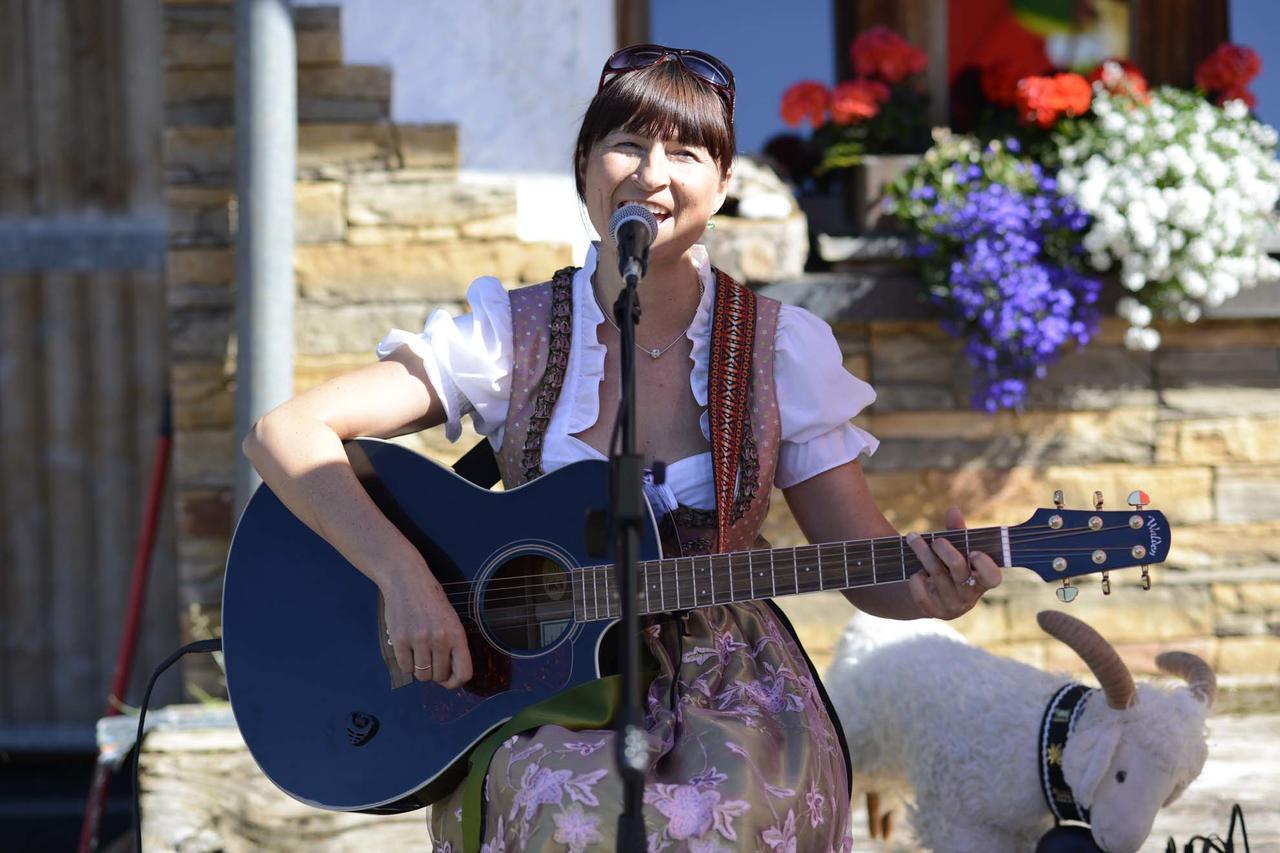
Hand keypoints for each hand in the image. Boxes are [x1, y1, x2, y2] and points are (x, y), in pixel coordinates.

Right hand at [380, 564, 472, 688]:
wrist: (407, 581)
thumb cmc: (431, 600)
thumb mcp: (451, 619)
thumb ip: (453, 645)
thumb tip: (450, 674)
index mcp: (457, 634)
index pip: (464, 673)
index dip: (456, 682)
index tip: (449, 680)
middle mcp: (439, 639)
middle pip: (439, 676)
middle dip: (436, 674)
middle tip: (431, 660)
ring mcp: (418, 640)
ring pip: (421, 675)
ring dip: (420, 669)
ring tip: (419, 653)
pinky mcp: (399, 640)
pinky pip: (405, 668)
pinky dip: (406, 663)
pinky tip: (408, 649)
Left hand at [905, 506, 1002, 619]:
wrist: (930, 594)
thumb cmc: (949, 565)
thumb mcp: (956, 549)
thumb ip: (957, 531)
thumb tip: (953, 510)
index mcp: (982, 580)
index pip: (993, 578)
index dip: (985, 565)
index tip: (973, 551)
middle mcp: (970, 595)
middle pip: (958, 569)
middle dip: (944, 549)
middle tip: (935, 539)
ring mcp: (952, 605)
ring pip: (937, 576)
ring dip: (923, 553)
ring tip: (912, 538)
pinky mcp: (933, 611)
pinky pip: (923, 597)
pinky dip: (916, 582)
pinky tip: (915, 572)